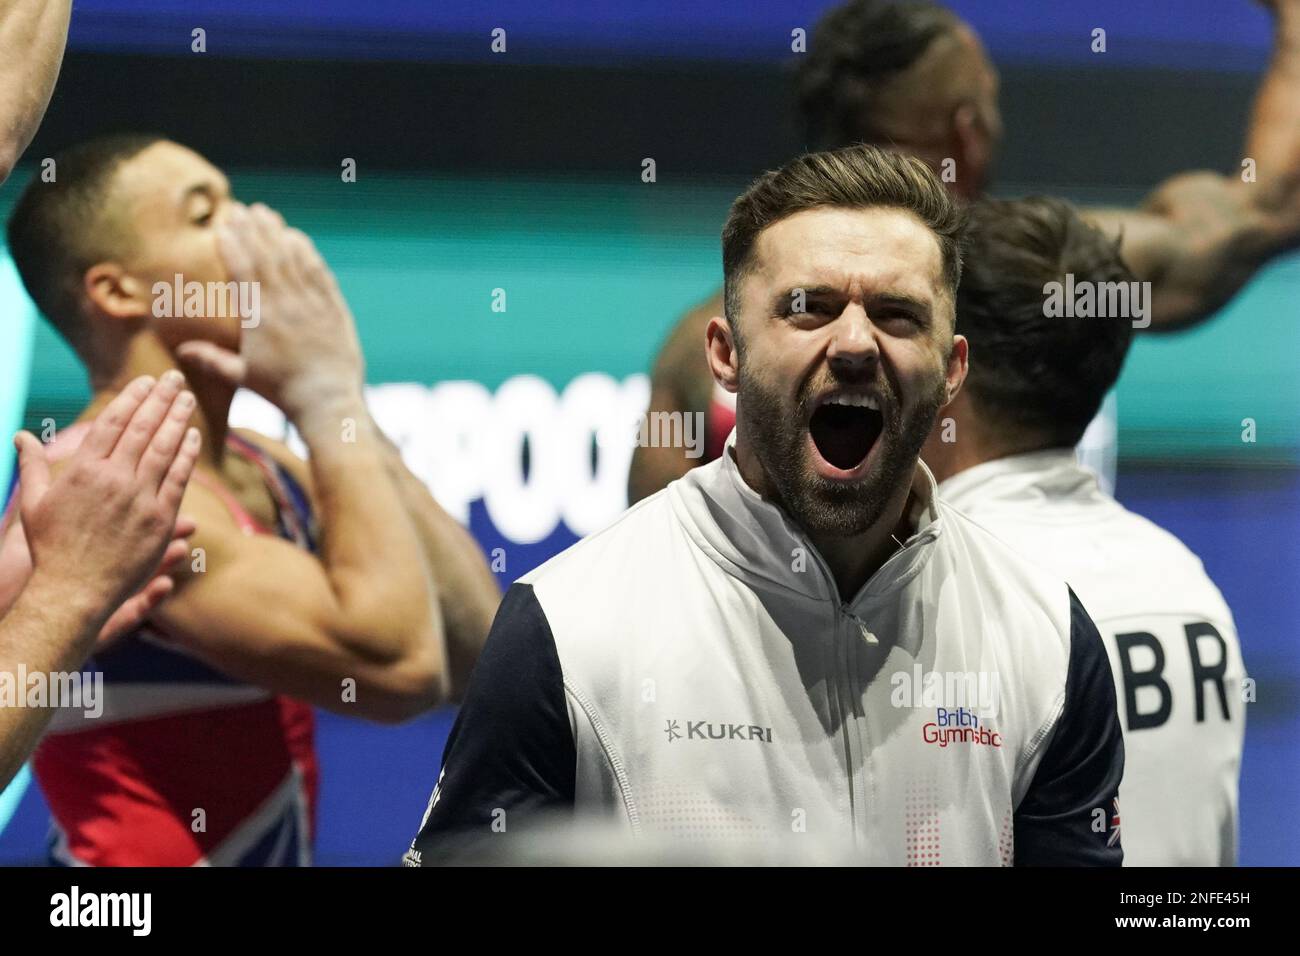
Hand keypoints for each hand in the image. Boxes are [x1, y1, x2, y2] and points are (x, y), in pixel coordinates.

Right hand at [14, 372, 200, 633]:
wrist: (73, 589)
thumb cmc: (51, 547)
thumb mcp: (34, 503)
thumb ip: (32, 466)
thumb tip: (21, 436)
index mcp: (83, 471)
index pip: (113, 423)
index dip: (131, 399)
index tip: (144, 382)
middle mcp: (113, 479)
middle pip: (143, 428)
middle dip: (160, 399)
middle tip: (173, 378)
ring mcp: (139, 498)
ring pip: (164, 448)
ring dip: (178, 419)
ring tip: (186, 398)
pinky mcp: (159, 518)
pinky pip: (178, 478)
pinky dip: (187, 454)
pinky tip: (193, 435)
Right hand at [178, 202, 364, 419]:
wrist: (328, 402)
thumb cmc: (282, 392)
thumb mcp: (243, 377)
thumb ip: (212, 360)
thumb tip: (181, 352)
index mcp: (259, 317)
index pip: (242, 270)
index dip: (232, 244)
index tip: (223, 225)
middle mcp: (286, 303)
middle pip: (267, 256)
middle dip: (252, 229)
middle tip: (242, 207)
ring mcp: (313, 303)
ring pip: (293, 258)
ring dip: (278, 233)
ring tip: (267, 214)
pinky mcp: (334, 308)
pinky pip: (319, 272)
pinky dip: (308, 252)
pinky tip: (299, 238)